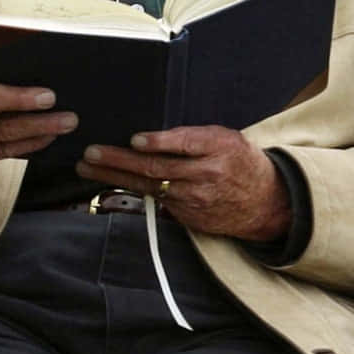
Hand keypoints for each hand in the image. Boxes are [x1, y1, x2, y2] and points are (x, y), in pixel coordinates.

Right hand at [0, 50, 77, 183]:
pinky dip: (28, 145)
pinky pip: (1, 150)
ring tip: (65, 122)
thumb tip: (45, 72)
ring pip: (2, 129)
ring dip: (39, 127)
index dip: (14, 63)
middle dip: (24, 99)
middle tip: (54, 99)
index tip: (43, 64)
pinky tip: (47, 139)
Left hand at [75, 126, 291, 241]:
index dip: (160, 142)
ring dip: (115, 177)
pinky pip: (155, 201)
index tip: (136, 139)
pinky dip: (130, 190)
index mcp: (219, 149)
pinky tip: (108, 182)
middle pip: (158, 169)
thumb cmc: (241, 163)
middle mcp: (205, 176)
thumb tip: (154, 136)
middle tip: (92, 153)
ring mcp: (194, 200)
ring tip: (88, 167)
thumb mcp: (227, 139)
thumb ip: (195, 137)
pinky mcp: (187, 217)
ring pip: (149, 187)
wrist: (265, 203)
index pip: (186, 144)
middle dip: (120, 160)